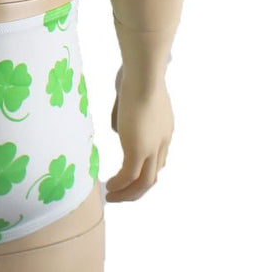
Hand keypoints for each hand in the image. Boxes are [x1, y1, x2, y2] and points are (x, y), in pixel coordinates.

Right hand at [105, 65, 173, 201]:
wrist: (144, 75)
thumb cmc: (135, 74)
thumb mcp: (131, 96)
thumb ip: (125, 114)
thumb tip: (118, 130)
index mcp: (164, 129)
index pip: (159, 158)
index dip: (145, 169)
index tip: (130, 174)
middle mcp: (162, 143)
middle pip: (153, 175)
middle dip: (137, 188)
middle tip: (120, 193)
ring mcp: (152, 148)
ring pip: (144, 182)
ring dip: (128, 193)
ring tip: (112, 197)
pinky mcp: (138, 150)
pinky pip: (128, 177)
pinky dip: (119, 186)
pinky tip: (108, 187)